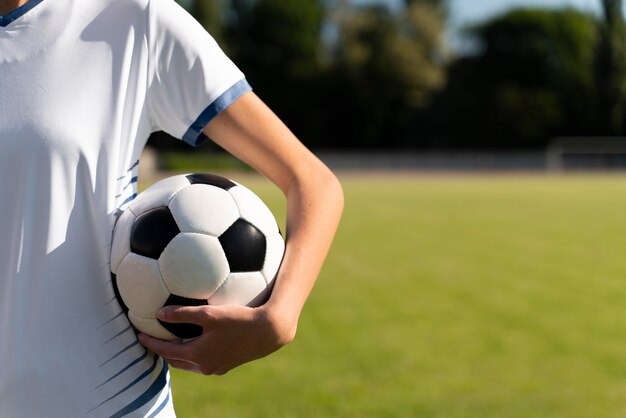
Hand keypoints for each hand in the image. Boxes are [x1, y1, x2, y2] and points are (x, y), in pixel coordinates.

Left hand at [137, 304, 294, 374]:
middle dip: (161, 350)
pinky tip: (197, 341)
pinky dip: (192, 353)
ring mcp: (217, 367)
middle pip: (175, 360)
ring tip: (170, 341)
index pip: (165, 350)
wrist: (268, 332)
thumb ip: (182, 313)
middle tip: (151, 338)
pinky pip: (202, 360)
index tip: (138, 334)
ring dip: (177, 353)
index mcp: (197, 355)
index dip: (150, 342)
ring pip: (189, 362)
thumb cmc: (239, 319)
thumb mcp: (209, 314)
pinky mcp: (228, 364)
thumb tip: (158, 313)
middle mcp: (204, 366)